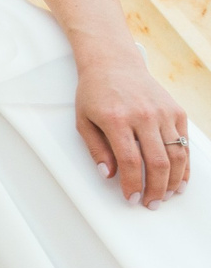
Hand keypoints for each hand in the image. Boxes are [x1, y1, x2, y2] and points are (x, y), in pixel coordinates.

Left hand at [74, 52, 189, 208]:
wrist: (114, 64)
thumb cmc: (95, 93)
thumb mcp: (83, 121)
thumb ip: (96, 150)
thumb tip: (109, 175)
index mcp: (117, 120)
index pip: (131, 161)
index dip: (133, 184)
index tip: (132, 198)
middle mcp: (144, 116)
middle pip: (158, 162)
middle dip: (157, 189)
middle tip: (152, 203)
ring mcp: (163, 113)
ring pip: (177, 155)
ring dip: (174, 180)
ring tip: (167, 195)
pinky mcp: (176, 111)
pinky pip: (185, 143)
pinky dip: (185, 164)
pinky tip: (179, 178)